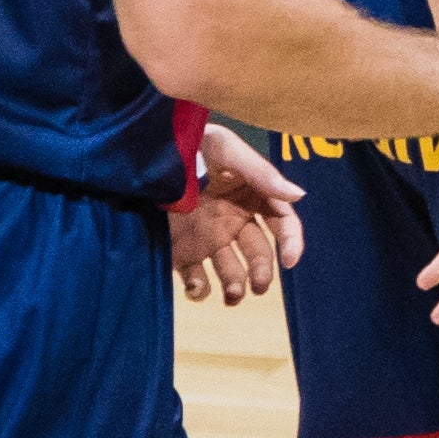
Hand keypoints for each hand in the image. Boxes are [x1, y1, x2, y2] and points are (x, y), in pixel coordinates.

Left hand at [164, 120, 302, 307]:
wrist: (139, 155)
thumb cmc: (187, 141)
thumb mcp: (224, 148)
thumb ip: (260, 172)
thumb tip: (299, 195)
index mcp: (250, 196)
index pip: (282, 222)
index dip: (291, 242)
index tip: (289, 261)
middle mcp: (233, 220)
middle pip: (258, 253)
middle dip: (262, 273)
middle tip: (258, 287)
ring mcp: (207, 238)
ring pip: (230, 271)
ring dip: (235, 287)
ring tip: (231, 296)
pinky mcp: (181, 252)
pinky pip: (195, 277)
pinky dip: (199, 289)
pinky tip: (195, 288)